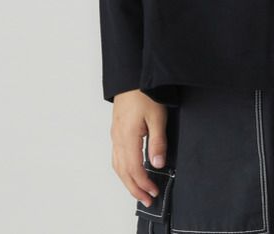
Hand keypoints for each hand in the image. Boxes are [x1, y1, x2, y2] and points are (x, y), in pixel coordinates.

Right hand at [110, 89, 168, 206]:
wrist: (131, 75)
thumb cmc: (144, 91)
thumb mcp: (157, 115)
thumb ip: (158, 141)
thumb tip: (157, 164)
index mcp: (127, 137)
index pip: (134, 169)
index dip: (143, 184)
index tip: (154, 192)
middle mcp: (118, 138)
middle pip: (123, 172)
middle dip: (134, 188)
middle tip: (147, 199)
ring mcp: (115, 134)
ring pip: (117, 165)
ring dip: (127, 181)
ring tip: (139, 190)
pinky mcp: (116, 130)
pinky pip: (116, 156)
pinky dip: (123, 169)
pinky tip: (130, 170)